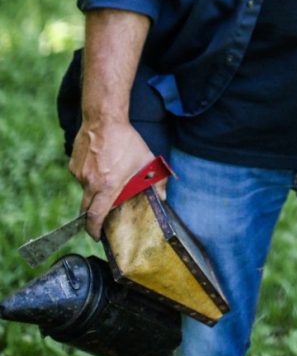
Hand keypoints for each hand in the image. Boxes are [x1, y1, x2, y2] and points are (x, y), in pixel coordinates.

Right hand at [69, 121, 154, 238]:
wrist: (104, 119)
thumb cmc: (127, 140)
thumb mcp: (146, 160)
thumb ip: (156, 181)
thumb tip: (163, 198)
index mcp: (107, 186)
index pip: (95, 217)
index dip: (94, 230)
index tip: (96, 236)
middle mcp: (90, 183)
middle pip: (86, 209)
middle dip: (92, 216)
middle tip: (100, 216)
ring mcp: (79, 174)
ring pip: (85, 190)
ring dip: (94, 190)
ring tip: (107, 175)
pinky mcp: (73, 165)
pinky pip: (80, 177)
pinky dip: (89, 176)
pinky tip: (100, 163)